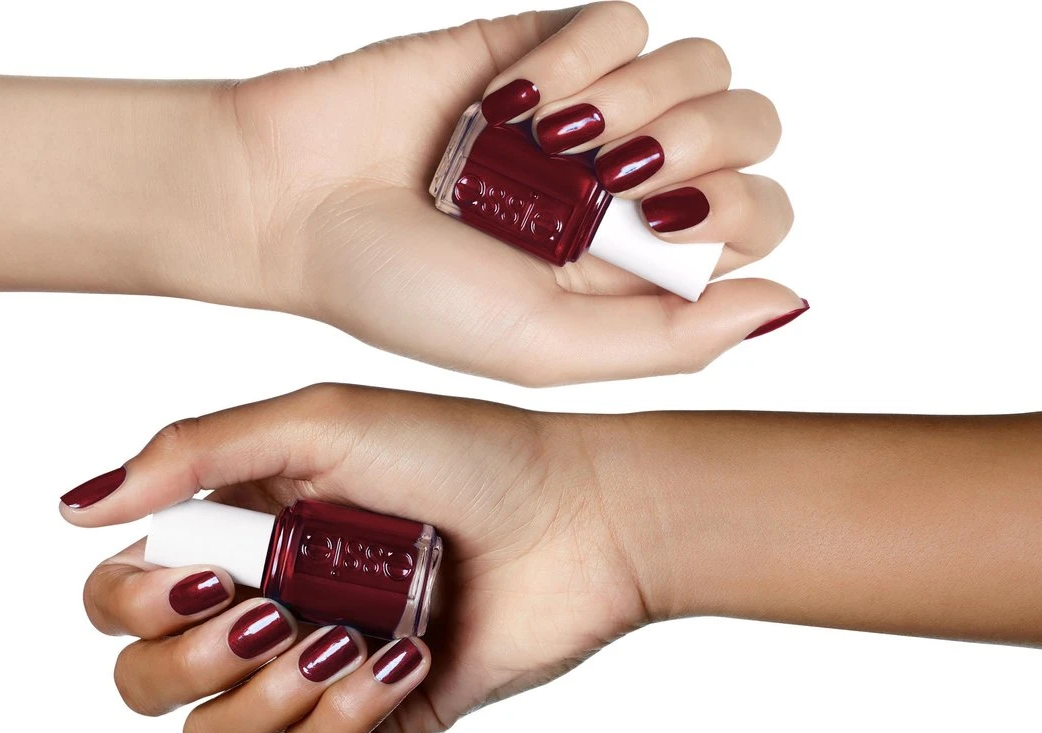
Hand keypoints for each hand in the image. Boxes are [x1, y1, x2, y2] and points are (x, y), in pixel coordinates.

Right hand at [61, 384, 657, 732]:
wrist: (580, 517)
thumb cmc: (460, 454)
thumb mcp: (320, 424)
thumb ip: (193, 455)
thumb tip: (74, 511)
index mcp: (235, 536)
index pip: (120, 600)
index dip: (135, 603)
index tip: (204, 572)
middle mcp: (263, 607)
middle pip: (147, 682)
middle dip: (188, 659)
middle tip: (268, 610)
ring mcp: (315, 672)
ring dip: (260, 696)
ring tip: (337, 640)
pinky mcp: (376, 720)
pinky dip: (342, 716)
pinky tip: (402, 660)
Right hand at [205, 2, 805, 382]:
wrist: (297, 202)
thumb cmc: (405, 291)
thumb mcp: (543, 348)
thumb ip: (669, 338)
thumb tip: (787, 302)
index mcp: (637, 270)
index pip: (760, 219)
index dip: (730, 214)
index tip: (638, 229)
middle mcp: (628, 191)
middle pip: (753, 130)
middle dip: (696, 150)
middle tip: (604, 183)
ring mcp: (594, 113)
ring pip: (705, 65)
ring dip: (634, 102)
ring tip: (544, 143)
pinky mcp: (551, 44)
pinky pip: (625, 20)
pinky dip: (575, 59)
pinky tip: (510, 105)